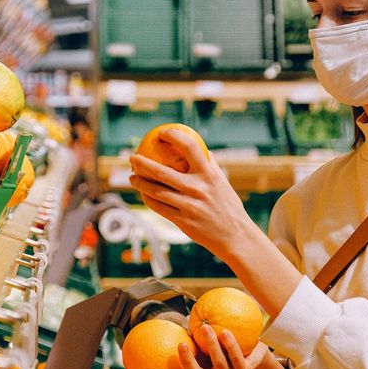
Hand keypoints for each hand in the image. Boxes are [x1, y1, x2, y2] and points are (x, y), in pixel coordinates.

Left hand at [129, 129, 253, 257]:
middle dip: (142, 163)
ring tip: (132, 177)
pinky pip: (159, 207)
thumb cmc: (228, 206)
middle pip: (162, 171)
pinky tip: (143, 195)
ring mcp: (189, 205)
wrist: (235, 236)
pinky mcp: (183, 221)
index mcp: (209, 174)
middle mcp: (198, 188)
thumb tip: (199, 148)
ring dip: (140, 183)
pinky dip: (148, 199)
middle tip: (132, 158)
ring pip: (156, 191)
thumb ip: (210, 165)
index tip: (161, 133)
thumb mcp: (222, 182)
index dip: (173, 136)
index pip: (190, 147)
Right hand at [142, 325, 268, 368]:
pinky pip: (236, 358)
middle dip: (188, 362)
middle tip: (181, 344)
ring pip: (218, 365)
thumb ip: (186, 342)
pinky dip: (230, 345)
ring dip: (211, 346)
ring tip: (205, 328)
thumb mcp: (201, 346)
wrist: (255, 352)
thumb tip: (159, 326)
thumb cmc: (222, 346)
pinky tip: (225, 331)